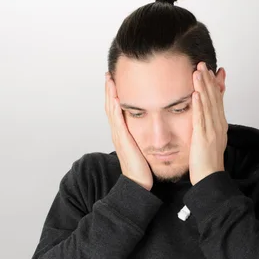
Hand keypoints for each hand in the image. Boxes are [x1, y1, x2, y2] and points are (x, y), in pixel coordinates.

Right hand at [105, 72, 152, 190]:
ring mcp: (119, 136)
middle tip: (109, 74)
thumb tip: (150, 126)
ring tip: (110, 80)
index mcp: (123, 132)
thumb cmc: (142, 168)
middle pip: (110, 105)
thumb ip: (143, 135)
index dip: (114, 94)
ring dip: (110, 95)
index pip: (116, 108)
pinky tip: (116, 99)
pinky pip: (118, 122)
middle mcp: (118, 132)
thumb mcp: (142, 146)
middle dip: (109, 89)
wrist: (139, 184)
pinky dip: (116, 109)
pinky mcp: (123, 141)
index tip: (115, 79)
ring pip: (111, 111)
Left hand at [189, 62, 227, 185]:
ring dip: (203, 87)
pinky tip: (196, 93)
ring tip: (198, 72)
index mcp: (220, 125)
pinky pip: (201, 117)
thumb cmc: (207, 163)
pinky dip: (199, 104)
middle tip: (203, 64)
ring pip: (208, 104)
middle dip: (208, 80)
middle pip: (214, 98)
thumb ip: (208, 126)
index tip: (212, 70)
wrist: (210, 178)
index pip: (218, 100)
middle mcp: (218, 125)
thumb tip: (205, 117)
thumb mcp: (209, 140)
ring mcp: (212, 130)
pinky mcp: (204, 137)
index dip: (215, 85)